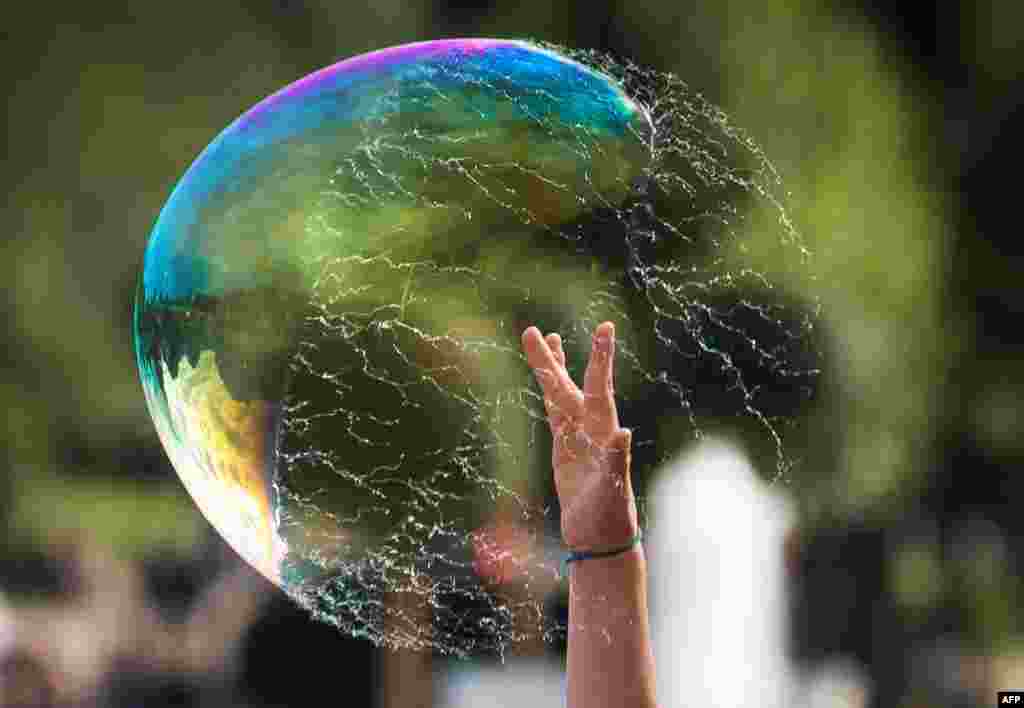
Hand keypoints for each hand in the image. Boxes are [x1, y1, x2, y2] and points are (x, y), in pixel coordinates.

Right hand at [521, 322, 637, 551]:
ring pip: (561, 395)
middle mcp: (591, 429)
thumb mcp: (612, 490)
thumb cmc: (609, 517)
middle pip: (569, 385)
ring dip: (552, 368)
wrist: (600, 540)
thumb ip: (616, 460)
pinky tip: (547, 381)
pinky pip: (555, 415)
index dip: (600, 358)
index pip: (599, 387)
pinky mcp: (564, 450)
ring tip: (543, 338)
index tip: (605, 328)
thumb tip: (624, 432)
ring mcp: (577, 438)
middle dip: (552, 359)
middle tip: (534, 330)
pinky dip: (550, 395)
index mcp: (604, 432)